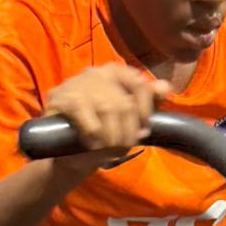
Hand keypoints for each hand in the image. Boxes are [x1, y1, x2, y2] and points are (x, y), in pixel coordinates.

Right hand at [45, 64, 170, 173]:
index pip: (139, 83)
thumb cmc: (100, 134)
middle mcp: (96, 73)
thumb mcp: (128, 120)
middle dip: (127, 133)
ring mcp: (76, 83)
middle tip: (123, 150)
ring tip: (109, 151)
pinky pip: (85, 117)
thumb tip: (165, 87)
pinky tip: (91, 146)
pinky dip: (93, 137)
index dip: (145, 111)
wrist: (65, 152)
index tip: (144, 132)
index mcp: (115, 73)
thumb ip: (148, 103)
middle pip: (124, 103)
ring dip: (111, 137)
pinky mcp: (59, 98)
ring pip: (107, 109)